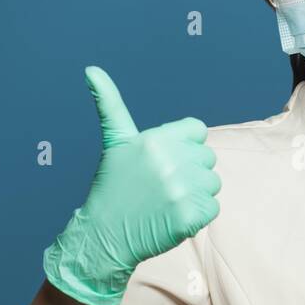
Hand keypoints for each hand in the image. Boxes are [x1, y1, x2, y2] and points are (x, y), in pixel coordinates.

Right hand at [42, 66, 220, 304]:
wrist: (105, 234)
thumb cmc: (112, 184)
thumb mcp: (114, 142)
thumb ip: (110, 104)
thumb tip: (90, 69)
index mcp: (156, 140)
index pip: (198, 130)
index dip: (185, 145)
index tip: (166, 160)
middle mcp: (171, 162)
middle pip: (207, 157)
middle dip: (190, 170)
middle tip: (162, 185)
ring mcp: (182, 190)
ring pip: (212, 183)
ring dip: (196, 193)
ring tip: (166, 200)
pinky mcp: (190, 216)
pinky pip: (213, 208)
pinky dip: (197, 215)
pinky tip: (173, 216)